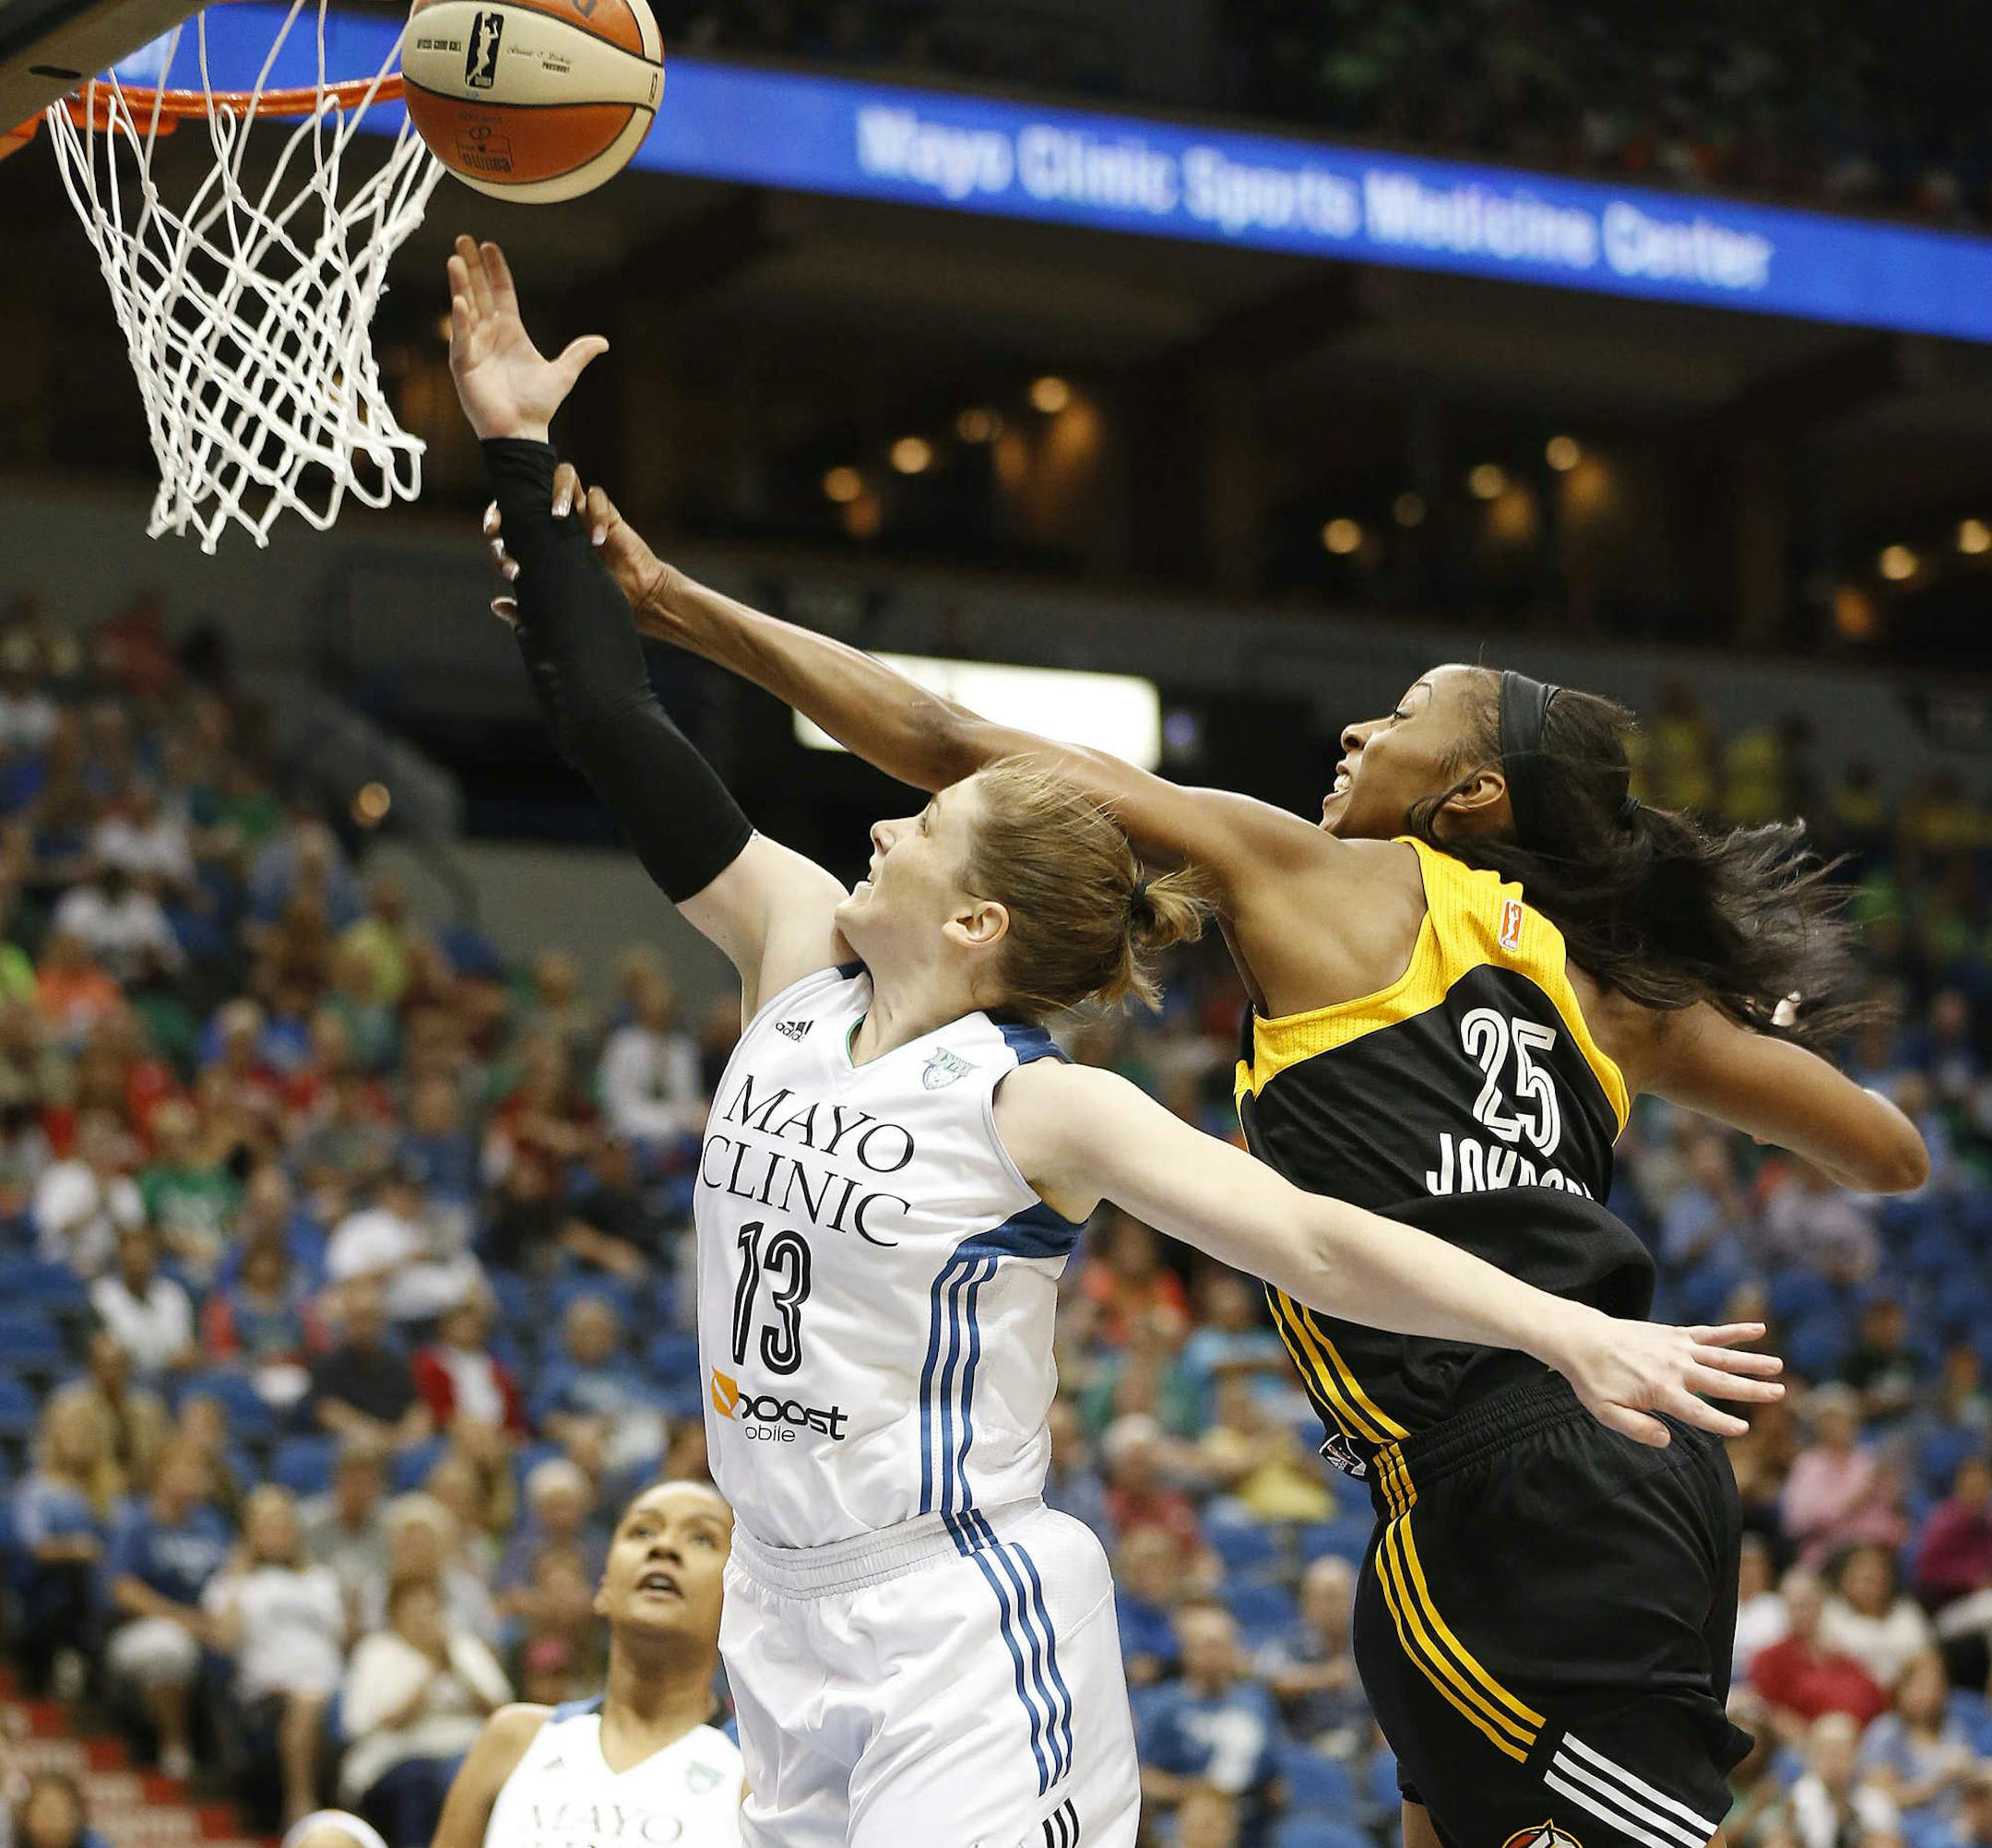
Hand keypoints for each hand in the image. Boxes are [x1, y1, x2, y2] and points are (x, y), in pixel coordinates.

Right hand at [446, 236, 607, 442]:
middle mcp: (489, 333)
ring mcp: (475, 346)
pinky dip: (460, 321)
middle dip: (470, 266)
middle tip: (463, 239)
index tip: (488, 245)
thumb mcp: (563, 373)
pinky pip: (461, 338)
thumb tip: (603, 342)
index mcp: (511, 331)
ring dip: (460, 284)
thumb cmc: (538, 404)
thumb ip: (579, 353)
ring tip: (454, 259)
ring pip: (466, 308)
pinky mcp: (464, 364)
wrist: (523, 431)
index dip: (495, 269)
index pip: (501, 292)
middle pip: (479, 292)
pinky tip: (459, 302)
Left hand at [482, 461, 675, 628]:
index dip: (496, 521)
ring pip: (564, 476)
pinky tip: (598, 541)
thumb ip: (525, 611)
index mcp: (538, 538)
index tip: (494, 535)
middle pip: (531, 490)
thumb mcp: (554, 609)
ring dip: (558, 490)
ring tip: (558, 515)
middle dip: (518, 500)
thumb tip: (496, 604)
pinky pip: (597, 496)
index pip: (509, 518)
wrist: (636, 601)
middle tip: (522, 519)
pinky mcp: (606, 513)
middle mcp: (555, 520)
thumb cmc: (595, 601)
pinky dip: (596, 514)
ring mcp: (581, 513)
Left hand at [1535, 1312, 1782, 1446]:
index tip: (1744, 1429)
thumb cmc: (1593, 1380)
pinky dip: (1734, 1331)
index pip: (1698, 1412)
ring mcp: (1677, 1348)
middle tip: (1781, 1393)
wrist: (1582, 1339)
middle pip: (1720, 1381)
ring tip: (1779, 1365)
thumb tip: (1668, 1441)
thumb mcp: (1606, 1413)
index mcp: (1660, 1392)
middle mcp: (1674, 1368)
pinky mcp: (1675, 1334)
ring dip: (1751, 1360)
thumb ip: (1637, 1429)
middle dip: (1751, 1389)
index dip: (1721, 1422)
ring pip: (1721, 1355)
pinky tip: (1759, 1329)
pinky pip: (1710, 1332)